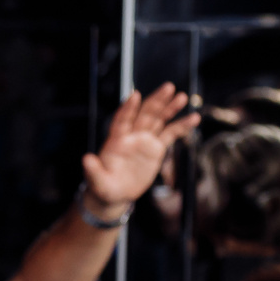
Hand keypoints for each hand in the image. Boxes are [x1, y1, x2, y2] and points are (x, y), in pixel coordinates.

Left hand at [81, 83, 200, 210]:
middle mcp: (131, 136)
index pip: (122, 120)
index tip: (135, 95)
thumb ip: (93, 170)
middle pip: (144, 114)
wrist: (116, 193)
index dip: (128, 108)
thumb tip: (86, 159)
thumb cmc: (103, 186)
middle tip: (168, 87)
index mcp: (115, 141)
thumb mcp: (97, 181)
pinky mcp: (155, 148)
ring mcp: (144, 140)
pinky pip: (170, 134)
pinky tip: (193, 118)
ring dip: (170, 108)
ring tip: (182, 97)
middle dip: (156, 101)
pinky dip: (181, 126)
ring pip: (158, 120)